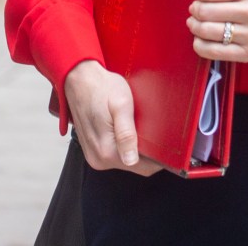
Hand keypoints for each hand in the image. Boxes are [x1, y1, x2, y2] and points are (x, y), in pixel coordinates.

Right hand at [63, 60, 161, 175]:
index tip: (167, 144)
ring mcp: (94, 155)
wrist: (80, 80)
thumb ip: (126, 134)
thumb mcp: (121, 105)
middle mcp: (98, 158)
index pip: (143, 168)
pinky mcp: (93, 148)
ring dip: (136, 147)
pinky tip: (127, 127)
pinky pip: (115, 153)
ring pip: (125, 159)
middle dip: (147, 151)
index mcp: (106, 151)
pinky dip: (125, 144)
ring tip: (139, 125)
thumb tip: (131, 159)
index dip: (158, 158)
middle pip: (135, 164)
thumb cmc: (102, 88)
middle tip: (154, 129)